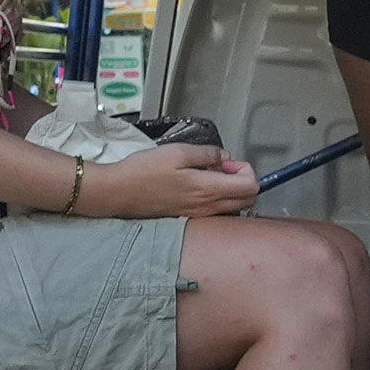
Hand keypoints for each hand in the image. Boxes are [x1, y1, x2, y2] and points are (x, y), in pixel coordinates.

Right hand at [75, 143, 259, 223]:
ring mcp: (199, 215)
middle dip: (242, 179)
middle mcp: (208, 207)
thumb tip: (224, 157)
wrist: (118, 193)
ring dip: (230, 189)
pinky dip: (217, 198)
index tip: (225, 160)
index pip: (251, 186)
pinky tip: (198, 185)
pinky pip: (217, 211)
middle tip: (220, 166)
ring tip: (208, 174)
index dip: (245, 169)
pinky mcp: (189, 218)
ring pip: (234, 207)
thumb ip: (207, 153)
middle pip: (248, 200)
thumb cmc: (144, 170)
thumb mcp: (177, 151)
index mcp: (208, 189)